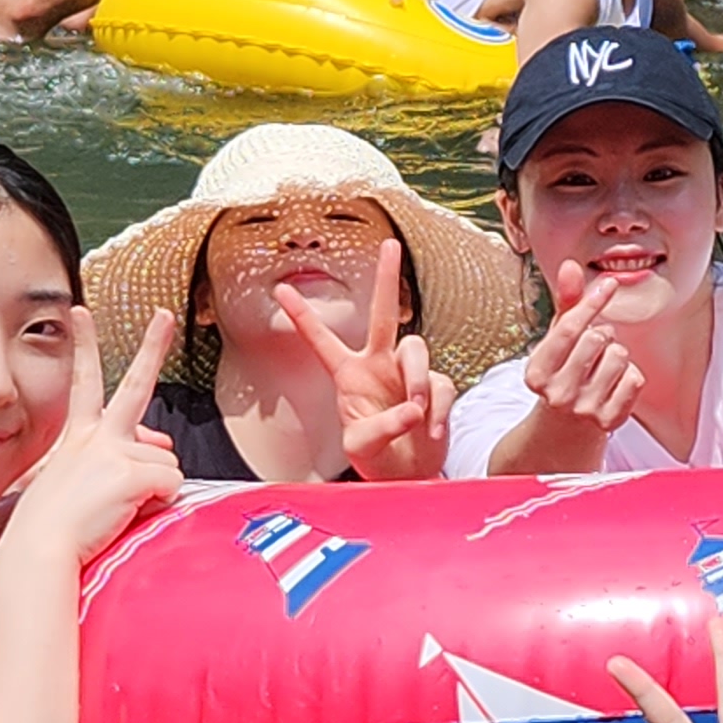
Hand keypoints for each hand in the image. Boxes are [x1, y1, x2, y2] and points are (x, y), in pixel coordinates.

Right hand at [21, 307, 184, 557]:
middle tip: (164, 315)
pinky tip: (127, 516)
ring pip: (167, 463)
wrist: (37, 550)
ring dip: (156, 489)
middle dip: (152, 346)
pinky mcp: (131, 473)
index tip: (81, 311)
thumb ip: (115, 461)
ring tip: (119, 509)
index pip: (84, 383)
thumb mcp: (73, 485)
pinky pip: (171, 486)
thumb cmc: (52, 527)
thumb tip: (164, 446)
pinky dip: (159, 505)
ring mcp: (114, 452)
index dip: (84, 345)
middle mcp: (96, 437)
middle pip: (134, 385)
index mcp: (78, 437)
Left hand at [277, 239, 456, 481]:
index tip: (281, 289)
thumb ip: (381, 427)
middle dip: (386, 279)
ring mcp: (408, 373)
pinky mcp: (436, 388)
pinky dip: (439, 409)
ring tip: (416, 413)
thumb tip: (413, 409)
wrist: (410, 477)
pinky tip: (432, 431)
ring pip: (417, 350)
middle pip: (382, 314)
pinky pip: (441, 385)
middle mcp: (378, 365)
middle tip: (390, 245)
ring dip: (416, 379)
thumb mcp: (361, 447)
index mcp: (348, 375)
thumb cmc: (377, 460)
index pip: (321, 340)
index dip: (302, 315)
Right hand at [520, 261, 644, 444]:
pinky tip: (614, 384)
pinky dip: (630, 376)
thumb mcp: (558, 339)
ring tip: (602, 368)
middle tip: (593, 348)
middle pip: (598, 338)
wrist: (566, 427)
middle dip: (602, 335)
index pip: (569, 328)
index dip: (592, 302)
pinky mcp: (610, 421)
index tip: (610, 283)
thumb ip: (566, 303)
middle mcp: (557, 394)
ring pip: (620, 356)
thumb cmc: (563, 371)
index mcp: (537, 372)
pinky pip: (635, 378)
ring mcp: (584, 410)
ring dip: (617, 356)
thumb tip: (570, 266)